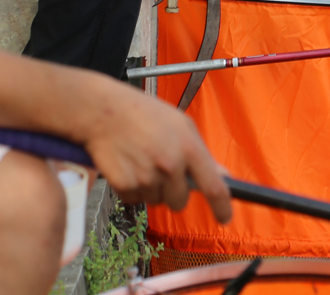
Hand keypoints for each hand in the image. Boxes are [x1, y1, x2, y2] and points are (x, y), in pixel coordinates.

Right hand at [77, 79, 231, 222]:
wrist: (103, 111)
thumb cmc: (145, 114)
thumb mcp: (181, 125)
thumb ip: (201, 153)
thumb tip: (223, 176)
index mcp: (189, 147)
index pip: (213, 186)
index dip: (222, 207)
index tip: (225, 218)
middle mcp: (170, 165)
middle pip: (179, 202)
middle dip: (174, 193)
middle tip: (161, 170)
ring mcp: (147, 177)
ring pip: (156, 201)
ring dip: (151, 188)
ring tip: (141, 160)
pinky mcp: (125, 186)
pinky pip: (135, 199)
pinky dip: (132, 188)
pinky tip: (127, 165)